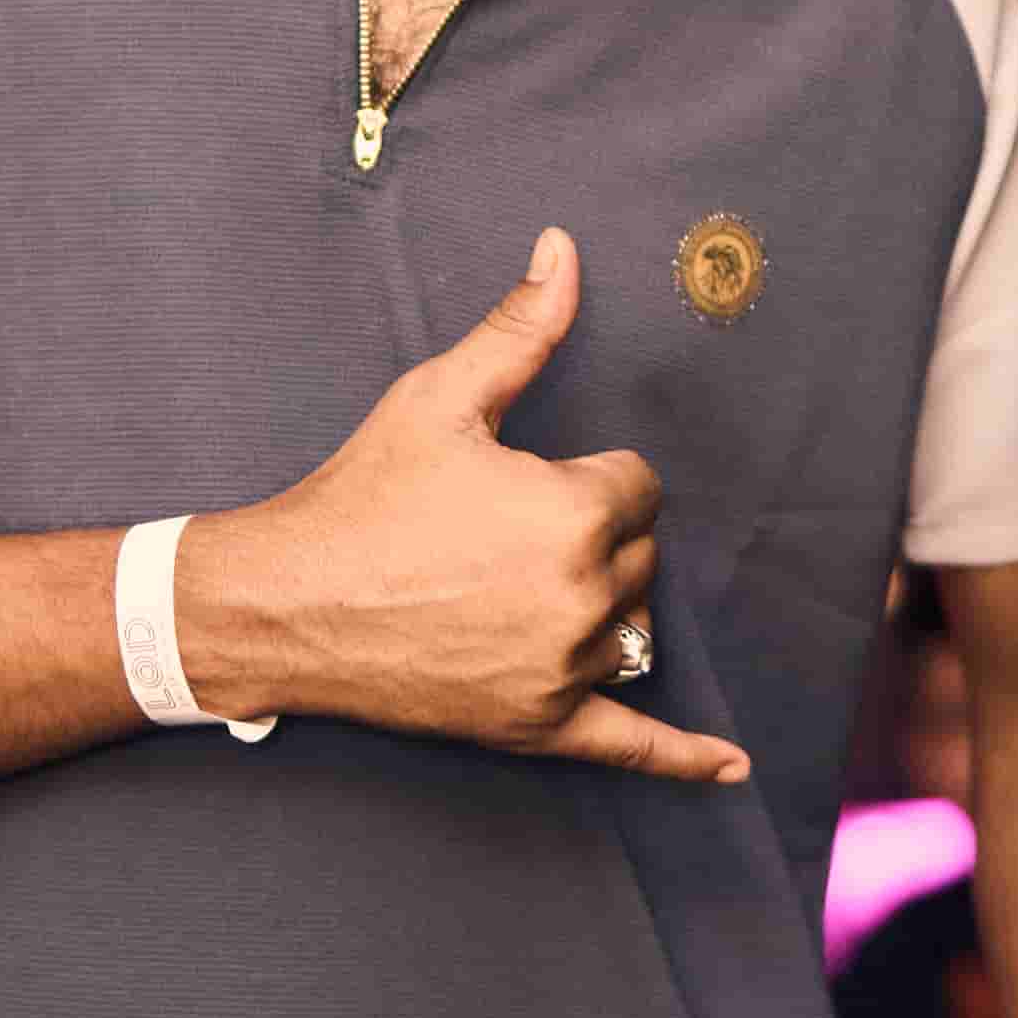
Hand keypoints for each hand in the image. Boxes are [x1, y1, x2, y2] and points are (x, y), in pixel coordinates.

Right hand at [176, 231, 744, 787]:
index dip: (584, 476)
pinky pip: (633, 746)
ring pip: (635, 624)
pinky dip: (685, 758)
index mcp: (573, 513)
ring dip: (601, 605)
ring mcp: (564, 670)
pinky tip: (732, 769)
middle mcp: (581, 596)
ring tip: (519, 590)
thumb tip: (564, 248)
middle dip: (592, 536)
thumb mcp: (440, 398)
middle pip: (642, 553)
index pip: (639, 483)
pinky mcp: (540, 726)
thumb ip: (521, 328)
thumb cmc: (361, 496)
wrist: (285, 604)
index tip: (521, 484)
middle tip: (503, 534)